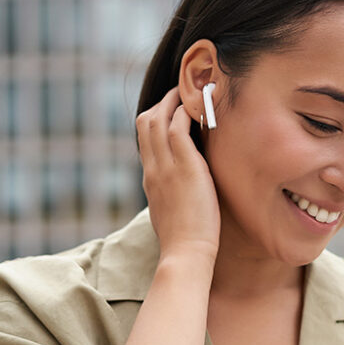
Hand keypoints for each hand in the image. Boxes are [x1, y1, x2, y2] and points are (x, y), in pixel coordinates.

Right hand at [136, 87, 220, 261]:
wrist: (185, 253)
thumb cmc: (184, 241)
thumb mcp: (171, 214)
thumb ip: (173, 197)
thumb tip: (182, 193)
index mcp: (150, 179)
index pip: (144, 139)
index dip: (155, 119)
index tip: (170, 111)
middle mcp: (153, 168)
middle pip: (145, 122)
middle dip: (161, 102)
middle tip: (180, 93)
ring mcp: (166, 166)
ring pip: (157, 119)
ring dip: (173, 101)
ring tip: (190, 91)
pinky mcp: (185, 166)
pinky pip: (178, 127)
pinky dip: (185, 112)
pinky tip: (199, 107)